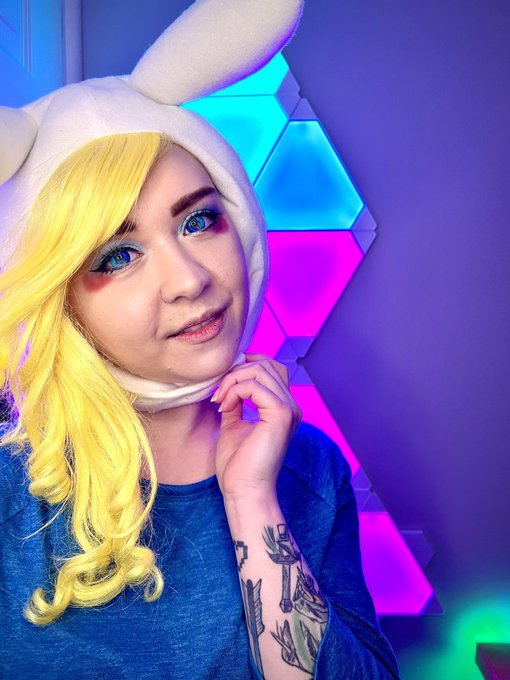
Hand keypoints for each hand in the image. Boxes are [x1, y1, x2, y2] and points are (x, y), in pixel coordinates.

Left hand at [212, 354, 301, 503]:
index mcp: (284, 408)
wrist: (244, 491)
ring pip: (260, 371)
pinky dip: (234, 391)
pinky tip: (224, 407)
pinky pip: (255, 387)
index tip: (224, 382)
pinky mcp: (281, 415)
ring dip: (232, 381)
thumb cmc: (238, 465)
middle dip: (235, 373)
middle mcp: (291, 406)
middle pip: (265, 365)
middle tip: (218, 394)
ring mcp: (289, 409)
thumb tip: (228, 382)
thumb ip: (236, 401)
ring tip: (219, 401)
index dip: (247, 365)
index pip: (272, 368)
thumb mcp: (234, 423)